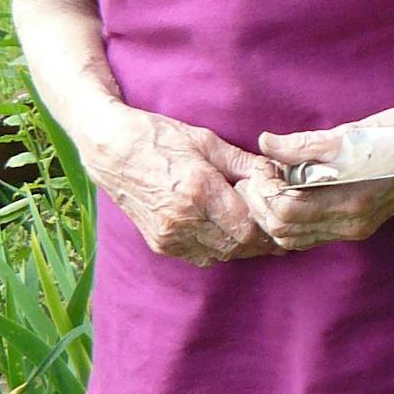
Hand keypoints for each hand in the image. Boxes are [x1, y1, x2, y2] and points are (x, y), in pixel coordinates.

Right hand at [80, 105, 283, 265]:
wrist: (111, 149)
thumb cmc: (159, 137)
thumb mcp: (207, 141)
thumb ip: (244, 163)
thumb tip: (277, 176)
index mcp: (198, 191)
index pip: (247, 228)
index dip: (269, 227)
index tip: (282, 218)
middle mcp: (182, 220)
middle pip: (237, 246)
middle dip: (261, 239)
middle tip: (278, 227)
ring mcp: (168, 236)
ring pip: (221, 255)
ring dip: (242, 246)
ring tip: (257, 228)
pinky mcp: (160, 244)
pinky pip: (201, 256)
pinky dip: (220, 248)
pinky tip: (228, 231)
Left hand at [235, 103, 393, 254]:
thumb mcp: (355, 133)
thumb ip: (307, 144)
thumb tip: (266, 143)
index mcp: (350, 203)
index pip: (285, 211)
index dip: (264, 188)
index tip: (261, 162)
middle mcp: (352, 224)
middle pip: (284, 231)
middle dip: (263, 203)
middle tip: (259, 172)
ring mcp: (357, 228)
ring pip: (296, 237)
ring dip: (275, 213)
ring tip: (273, 180)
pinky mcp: (361, 223)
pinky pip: (313, 232)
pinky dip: (293, 218)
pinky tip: (294, 189)